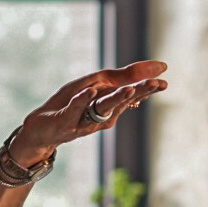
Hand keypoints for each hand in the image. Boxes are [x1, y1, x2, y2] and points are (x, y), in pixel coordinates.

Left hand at [11, 59, 166, 165]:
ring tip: (129, 90)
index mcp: (109, 103)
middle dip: (140, 92)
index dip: (147, 85)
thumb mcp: (92, 88)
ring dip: (117, 98)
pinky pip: (75, 109)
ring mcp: (84, 119)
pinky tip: (90, 92)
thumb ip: (117, 81)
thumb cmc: (68, 105)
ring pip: (104, 107)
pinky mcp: (65, 120)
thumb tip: (142, 81)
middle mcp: (101, 114)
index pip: (131, 92)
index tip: (165, 77)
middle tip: (158, 85)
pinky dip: (82, 100)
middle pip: (123, 101)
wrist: (41, 129)